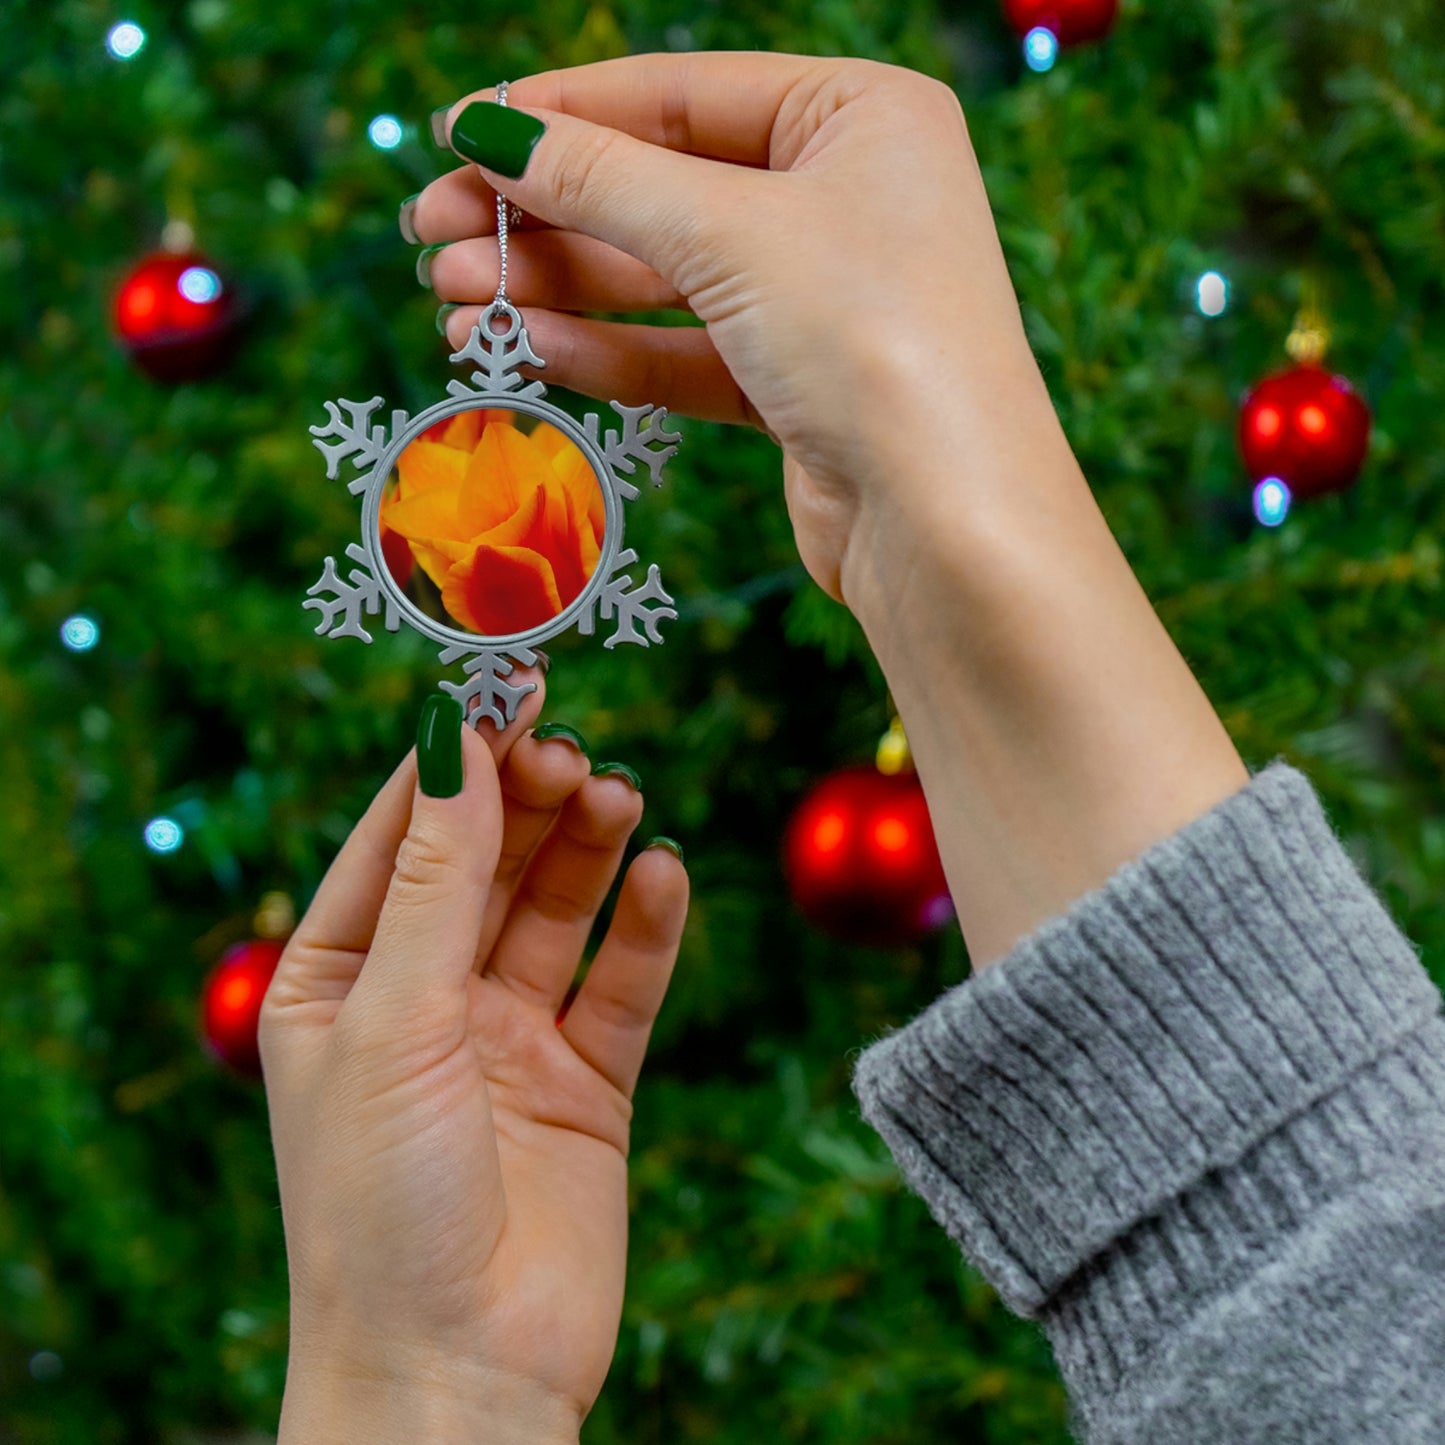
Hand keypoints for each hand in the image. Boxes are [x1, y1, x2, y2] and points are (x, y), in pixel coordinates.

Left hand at [260, 683, 687, 1441]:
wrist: (458, 1376)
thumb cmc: (380, 1205)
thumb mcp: (394, 1019)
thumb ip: (437, 878)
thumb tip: (454, 736)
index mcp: (340, 979)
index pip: (400, 837)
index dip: (453, 759)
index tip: (506, 685)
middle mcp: (424, 999)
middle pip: (487, 862)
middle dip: (527, 800)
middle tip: (572, 751)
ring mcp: (508, 1039)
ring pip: (557, 910)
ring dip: (589, 848)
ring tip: (620, 797)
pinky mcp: (586, 1082)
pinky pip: (622, 983)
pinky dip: (647, 928)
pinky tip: (665, 875)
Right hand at [411, 53, 1065, 606]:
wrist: (947, 525)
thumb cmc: (872, 340)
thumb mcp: (728, 233)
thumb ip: (601, 179)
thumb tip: (489, 130)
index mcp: (859, 115)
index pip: (679, 93)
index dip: (560, 113)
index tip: (455, 133)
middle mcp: (845, 198)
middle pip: (661, 188)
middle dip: (543, 215)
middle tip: (431, 236)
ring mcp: (822, 297)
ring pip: (664, 279)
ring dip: (558, 289)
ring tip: (453, 303)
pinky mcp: (798, 387)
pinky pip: (685, 353)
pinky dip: (608, 351)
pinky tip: (527, 351)